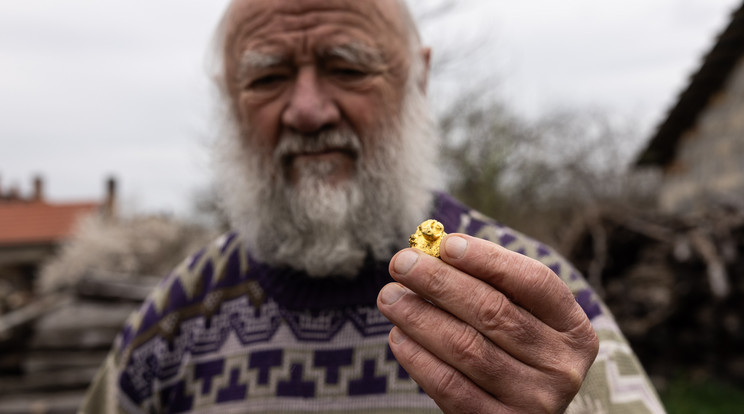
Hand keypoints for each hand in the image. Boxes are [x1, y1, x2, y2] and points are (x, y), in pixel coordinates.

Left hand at [377, 234, 598, 412]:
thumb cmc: (512, 352)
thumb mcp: (520, 319)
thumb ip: (489, 284)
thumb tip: (436, 249)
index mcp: (574, 329)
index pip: (534, 282)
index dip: (489, 259)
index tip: (445, 244)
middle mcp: (561, 366)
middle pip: (493, 312)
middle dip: (440, 282)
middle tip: (401, 263)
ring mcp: (534, 401)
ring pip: (466, 347)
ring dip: (420, 316)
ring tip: (390, 297)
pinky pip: (450, 386)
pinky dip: (418, 357)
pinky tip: (398, 335)